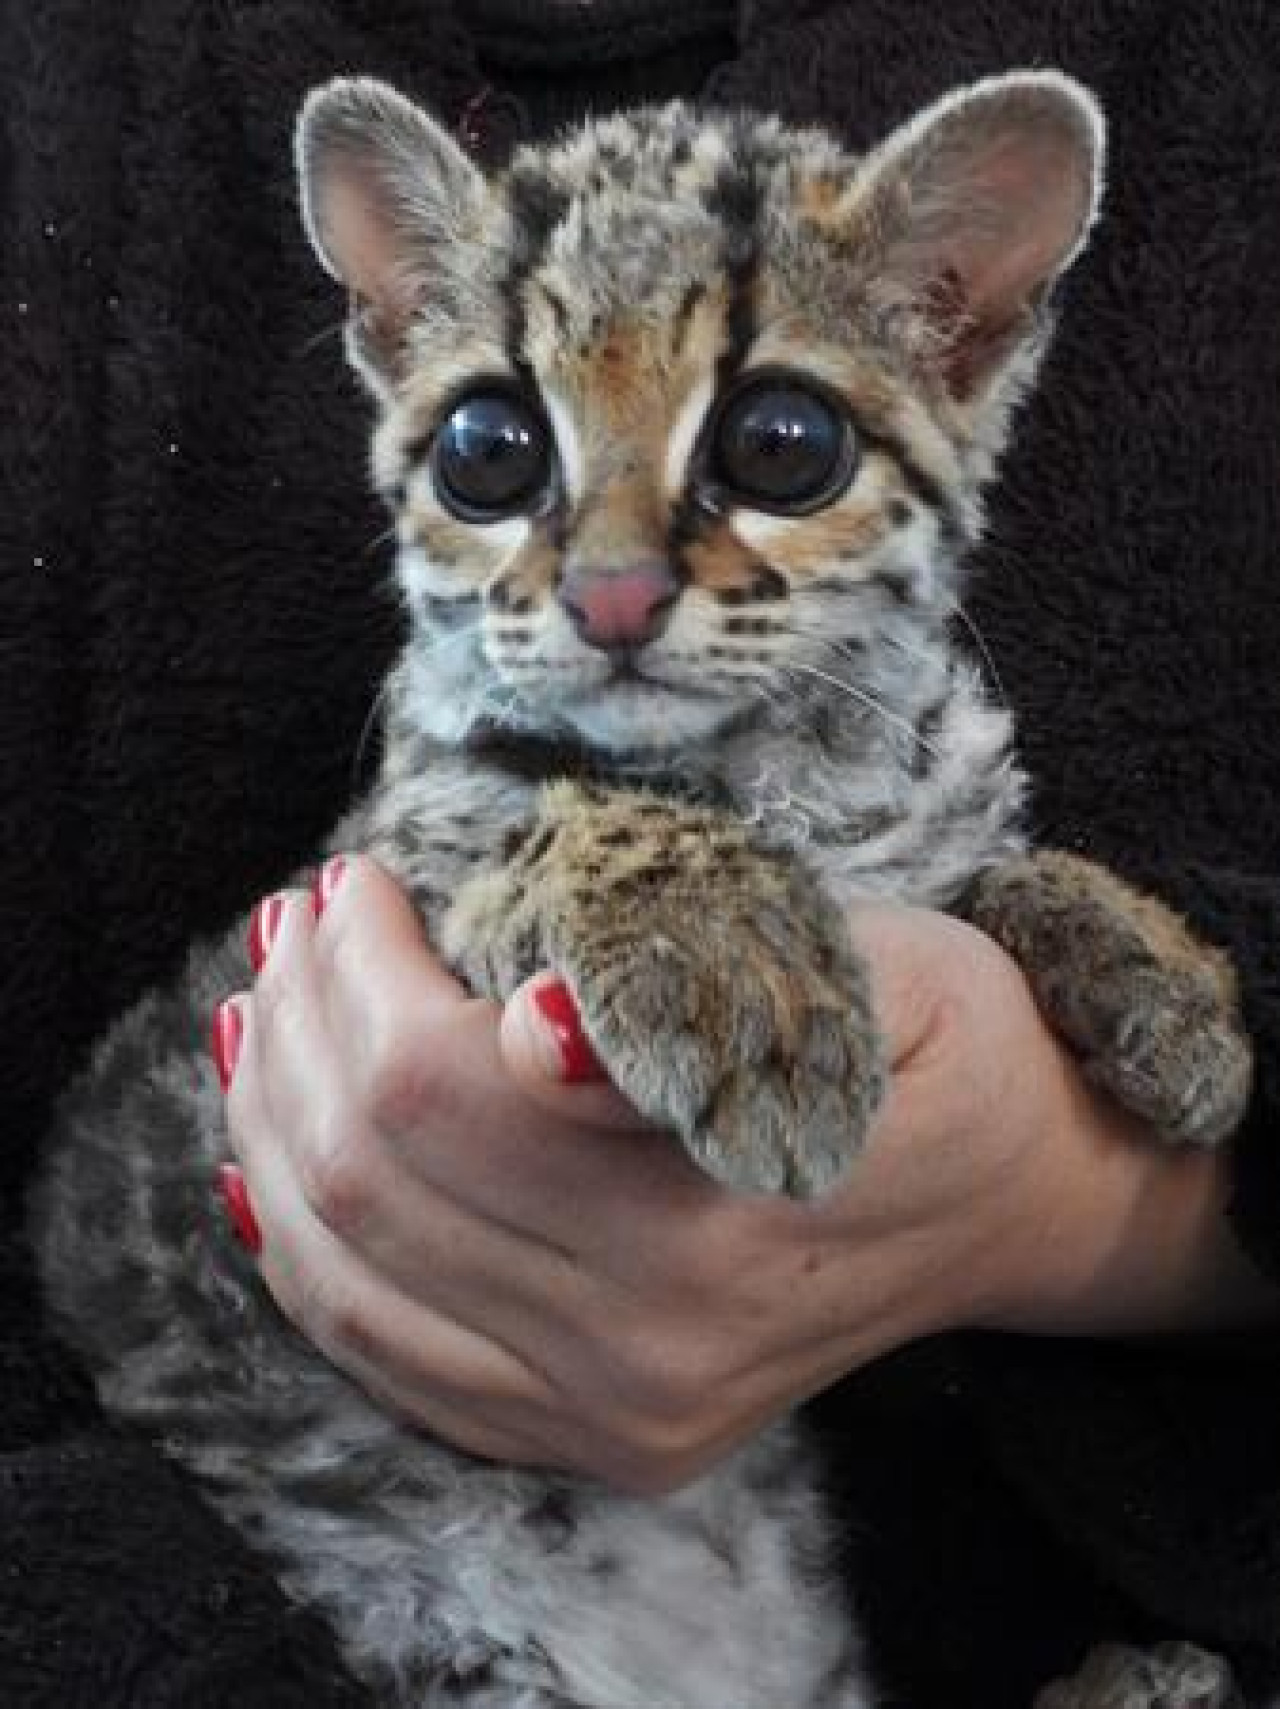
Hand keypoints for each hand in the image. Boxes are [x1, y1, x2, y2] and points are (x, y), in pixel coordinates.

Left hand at [220, 857, 1269, 1493]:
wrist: (1011, 1197)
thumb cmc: (939, 1047)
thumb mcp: (874, 967)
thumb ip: (717, 990)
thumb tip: (527, 1030)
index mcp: (733, 1212)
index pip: (450, 1091)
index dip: (368, 970)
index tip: (364, 880)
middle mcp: (662, 1347)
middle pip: (373, 1177)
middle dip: (305, 1022)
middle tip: (305, 919)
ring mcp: (618, 1414)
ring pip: (346, 1273)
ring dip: (274, 1122)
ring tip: (271, 1006)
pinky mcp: (592, 1440)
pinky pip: (383, 1355)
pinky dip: (297, 1251)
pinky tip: (267, 1158)